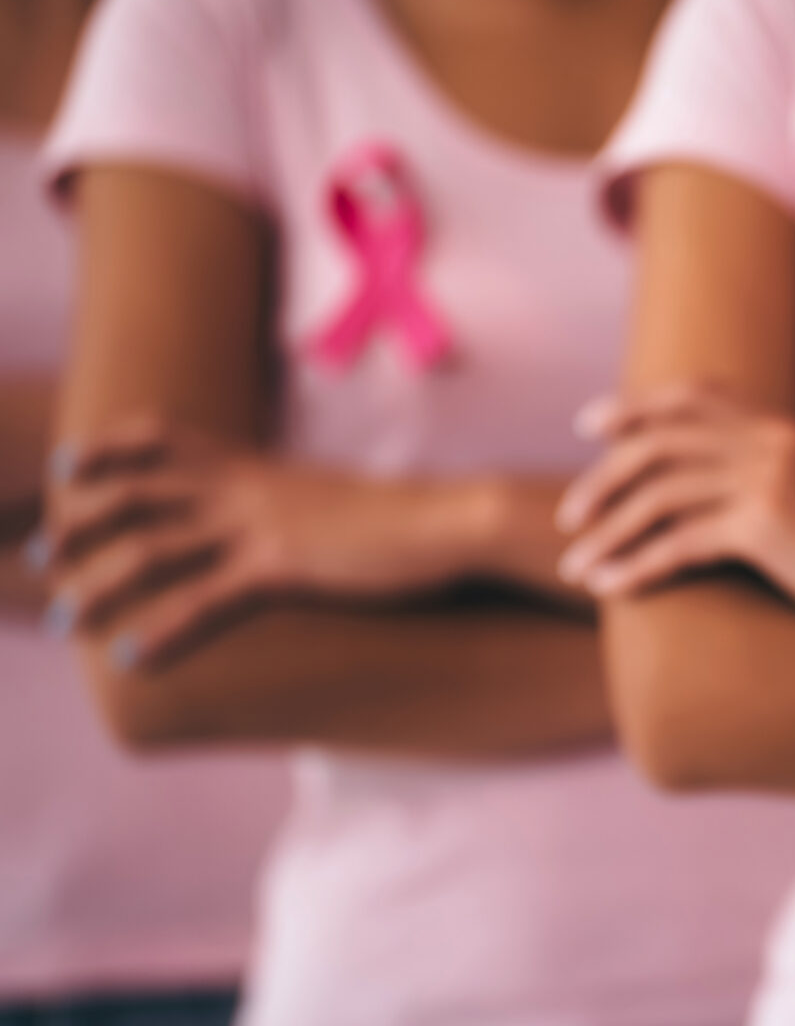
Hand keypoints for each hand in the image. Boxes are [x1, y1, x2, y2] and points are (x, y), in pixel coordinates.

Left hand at [40, 418, 493, 667]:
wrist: (450, 521)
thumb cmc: (401, 518)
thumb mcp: (329, 502)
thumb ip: (286, 504)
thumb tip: (271, 523)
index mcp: (256, 465)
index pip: (164, 438)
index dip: (108, 449)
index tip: (68, 468)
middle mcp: (245, 487)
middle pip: (136, 493)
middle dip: (78, 525)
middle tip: (44, 558)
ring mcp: (260, 525)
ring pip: (152, 550)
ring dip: (98, 587)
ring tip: (66, 623)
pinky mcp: (283, 567)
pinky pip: (206, 601)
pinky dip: (164, 631)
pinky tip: (134, 657)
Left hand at [556, 384, 794, 647]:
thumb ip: (778, 477)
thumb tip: (728, 495)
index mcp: (784, 430)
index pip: (694, 397)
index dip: (635, 407)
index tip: (592, 426)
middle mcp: (771, 443)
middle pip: (660, 441)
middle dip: (603, 476)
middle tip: (569, 513)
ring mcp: (768, 480)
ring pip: (658, 493)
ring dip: (607, 529)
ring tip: (575, 564)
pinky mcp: (767, 526)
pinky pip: (677, 542)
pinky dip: (634, 565)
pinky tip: (608, 589)